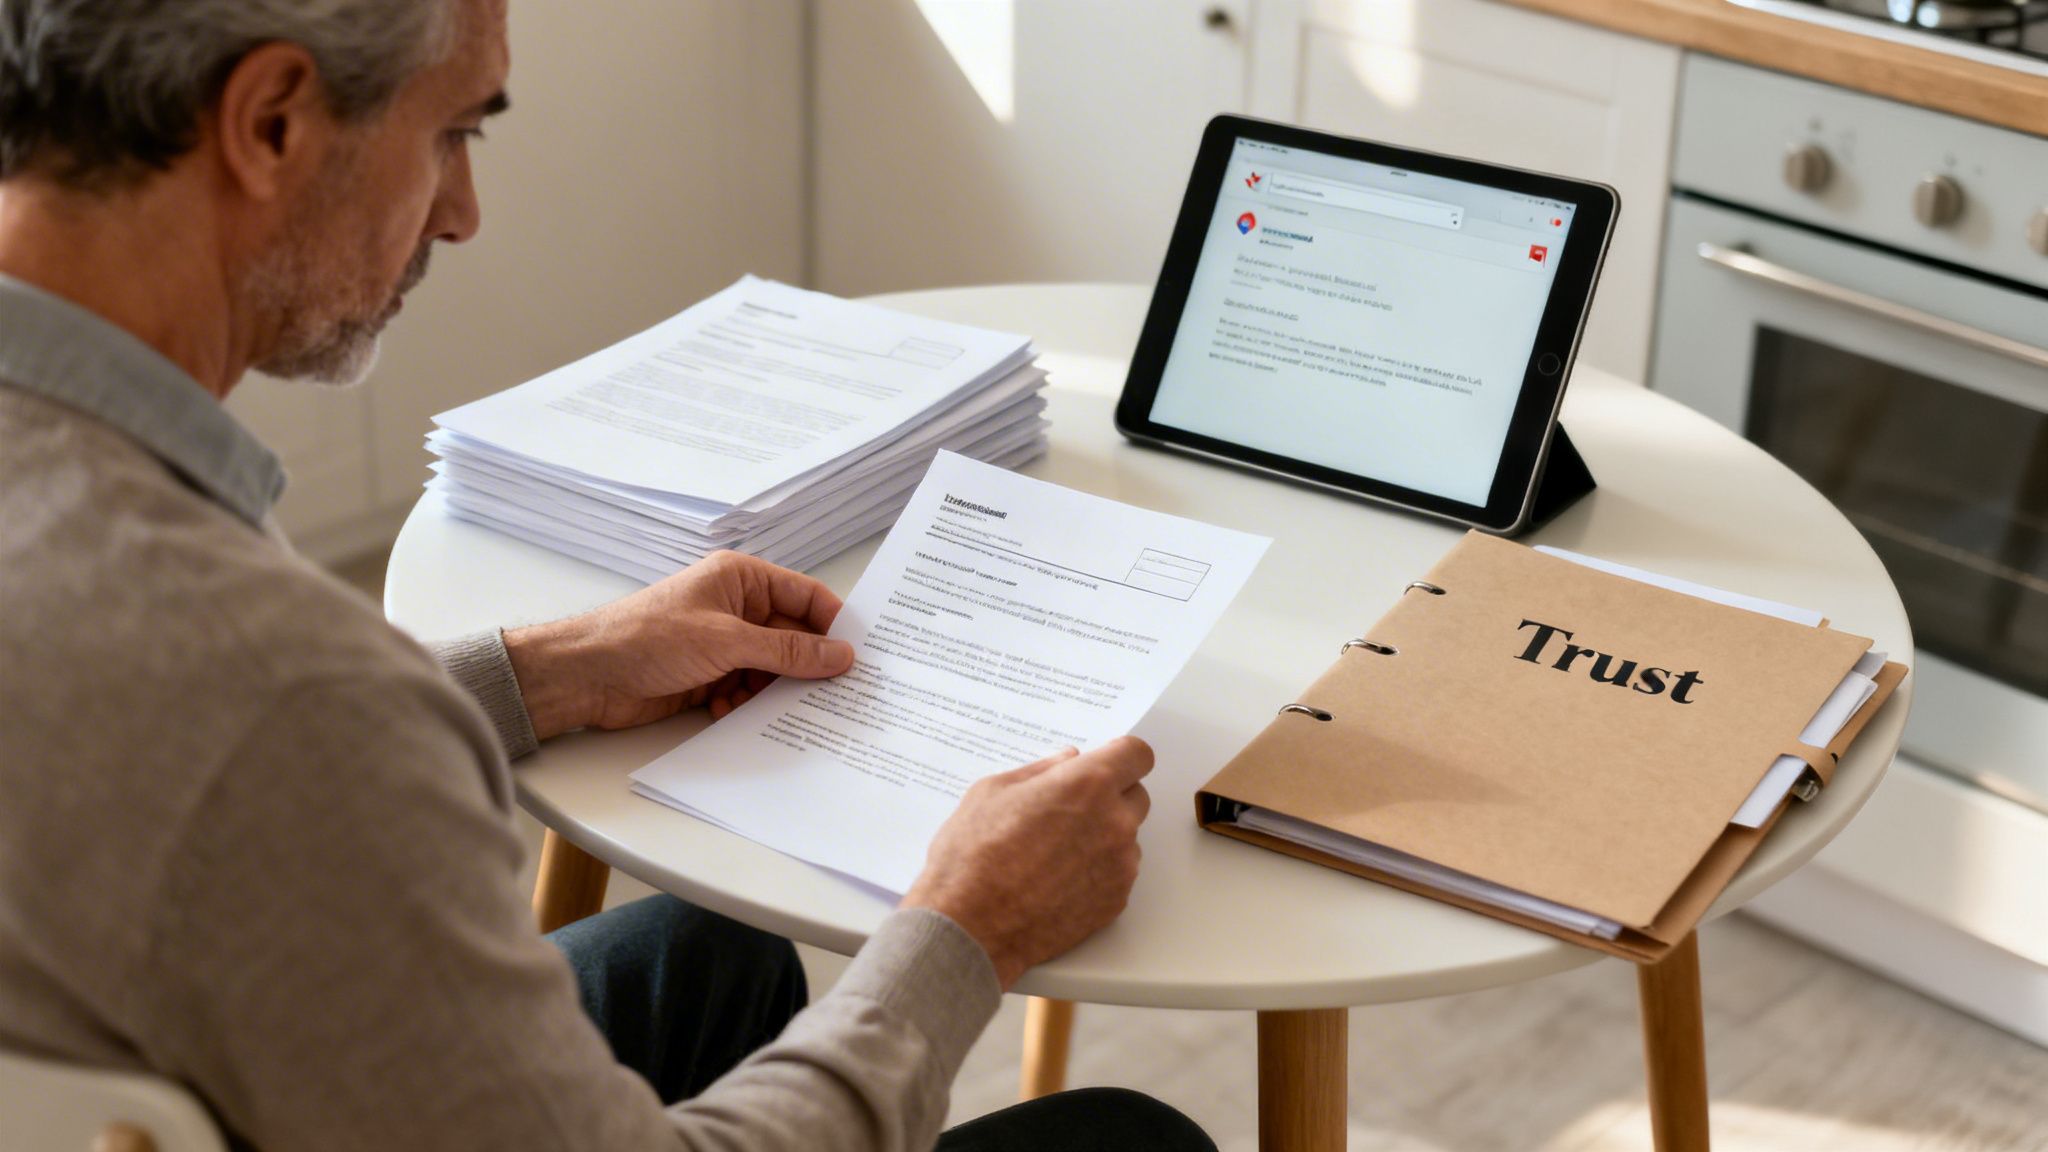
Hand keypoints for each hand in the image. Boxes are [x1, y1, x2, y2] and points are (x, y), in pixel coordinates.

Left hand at [502, 551, 854, 739]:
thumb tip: (840, 655)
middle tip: (835, 694)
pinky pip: (747, 691)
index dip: (833, 624)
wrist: (586, 676)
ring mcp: (722, 644)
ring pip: (772, 670)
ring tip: (775, 709)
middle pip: (792, 637)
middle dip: (807, 665)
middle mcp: (736, 608)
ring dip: (772, 691)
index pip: (805, 596)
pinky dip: (745, 705)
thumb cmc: (646, 638)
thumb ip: (787, 651)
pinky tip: (730, 712)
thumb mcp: (726, 642)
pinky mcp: (709, 677)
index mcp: (742, 579)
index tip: (860, 656)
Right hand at [901, 736, 1153, 989]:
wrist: (970, 926)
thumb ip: (1040, 770)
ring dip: (1104, 835)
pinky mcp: (1116, 901)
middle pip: (1136, 795)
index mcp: (1087, 785)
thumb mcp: (992, 791)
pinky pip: (1118, 873)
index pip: (1137, 754)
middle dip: (1111, 796)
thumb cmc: (973, 857)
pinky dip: (1097, 871)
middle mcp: (1114, 823)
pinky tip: (1058, 878)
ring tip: (1055, 851)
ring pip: (1127, 837)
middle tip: (1071, 808)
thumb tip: (1066, 761)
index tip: (1106, 763)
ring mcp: (1119, 865)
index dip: (1121, 756)